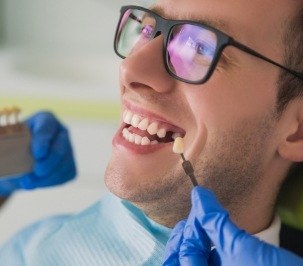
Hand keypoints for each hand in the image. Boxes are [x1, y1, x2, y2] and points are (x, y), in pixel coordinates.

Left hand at [0, 112, 76, 195]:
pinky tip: (37, 183)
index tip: (38, 154)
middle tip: (36, 172)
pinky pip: (65, 175)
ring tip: (28, 183)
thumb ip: (5, 139)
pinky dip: (50, 182)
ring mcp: (68, 150)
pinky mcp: (70, 166)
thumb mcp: (4, 141)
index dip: (43, 141)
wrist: (15, 164)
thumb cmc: (8, 148)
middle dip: (49, 163)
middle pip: (60, 148)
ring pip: (63, 165)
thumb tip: (0, 142)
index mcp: (45, 119)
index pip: (47, 127)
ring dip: (47, 177)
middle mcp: (61, 133)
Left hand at [163, 186, 302, 265]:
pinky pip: (208, 264)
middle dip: (186, 236)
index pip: (184, 253)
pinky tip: (214, 234)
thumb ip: (215, 221)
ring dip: (195, 241)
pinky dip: (207, 249)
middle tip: (196, 216)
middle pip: (181, 260)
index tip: (199, 203)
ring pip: (195, 262)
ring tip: (203, 221)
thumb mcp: (240, 247)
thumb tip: (198, 195)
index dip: (191, 225)